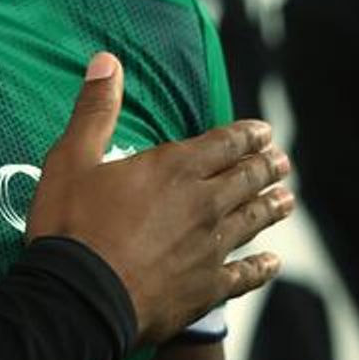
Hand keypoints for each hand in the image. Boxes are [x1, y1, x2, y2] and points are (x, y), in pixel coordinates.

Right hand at [26, 53, 290, 344]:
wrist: (79, 299)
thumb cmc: (71, 226)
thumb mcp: (71, 158)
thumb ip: (95, 109)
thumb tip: (107, 60)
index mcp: (174, 168)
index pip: (224, 143)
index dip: (247, 135)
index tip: (264, 132)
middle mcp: (203, 204)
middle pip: (246, 179)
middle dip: (265, 166)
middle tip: (282, 161)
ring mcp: (210, 248)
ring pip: (252, 220)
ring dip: (271, 206)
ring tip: (287, 200)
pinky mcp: (207, 288)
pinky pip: (245, 275)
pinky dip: (261, 267)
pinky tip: (272, 263)